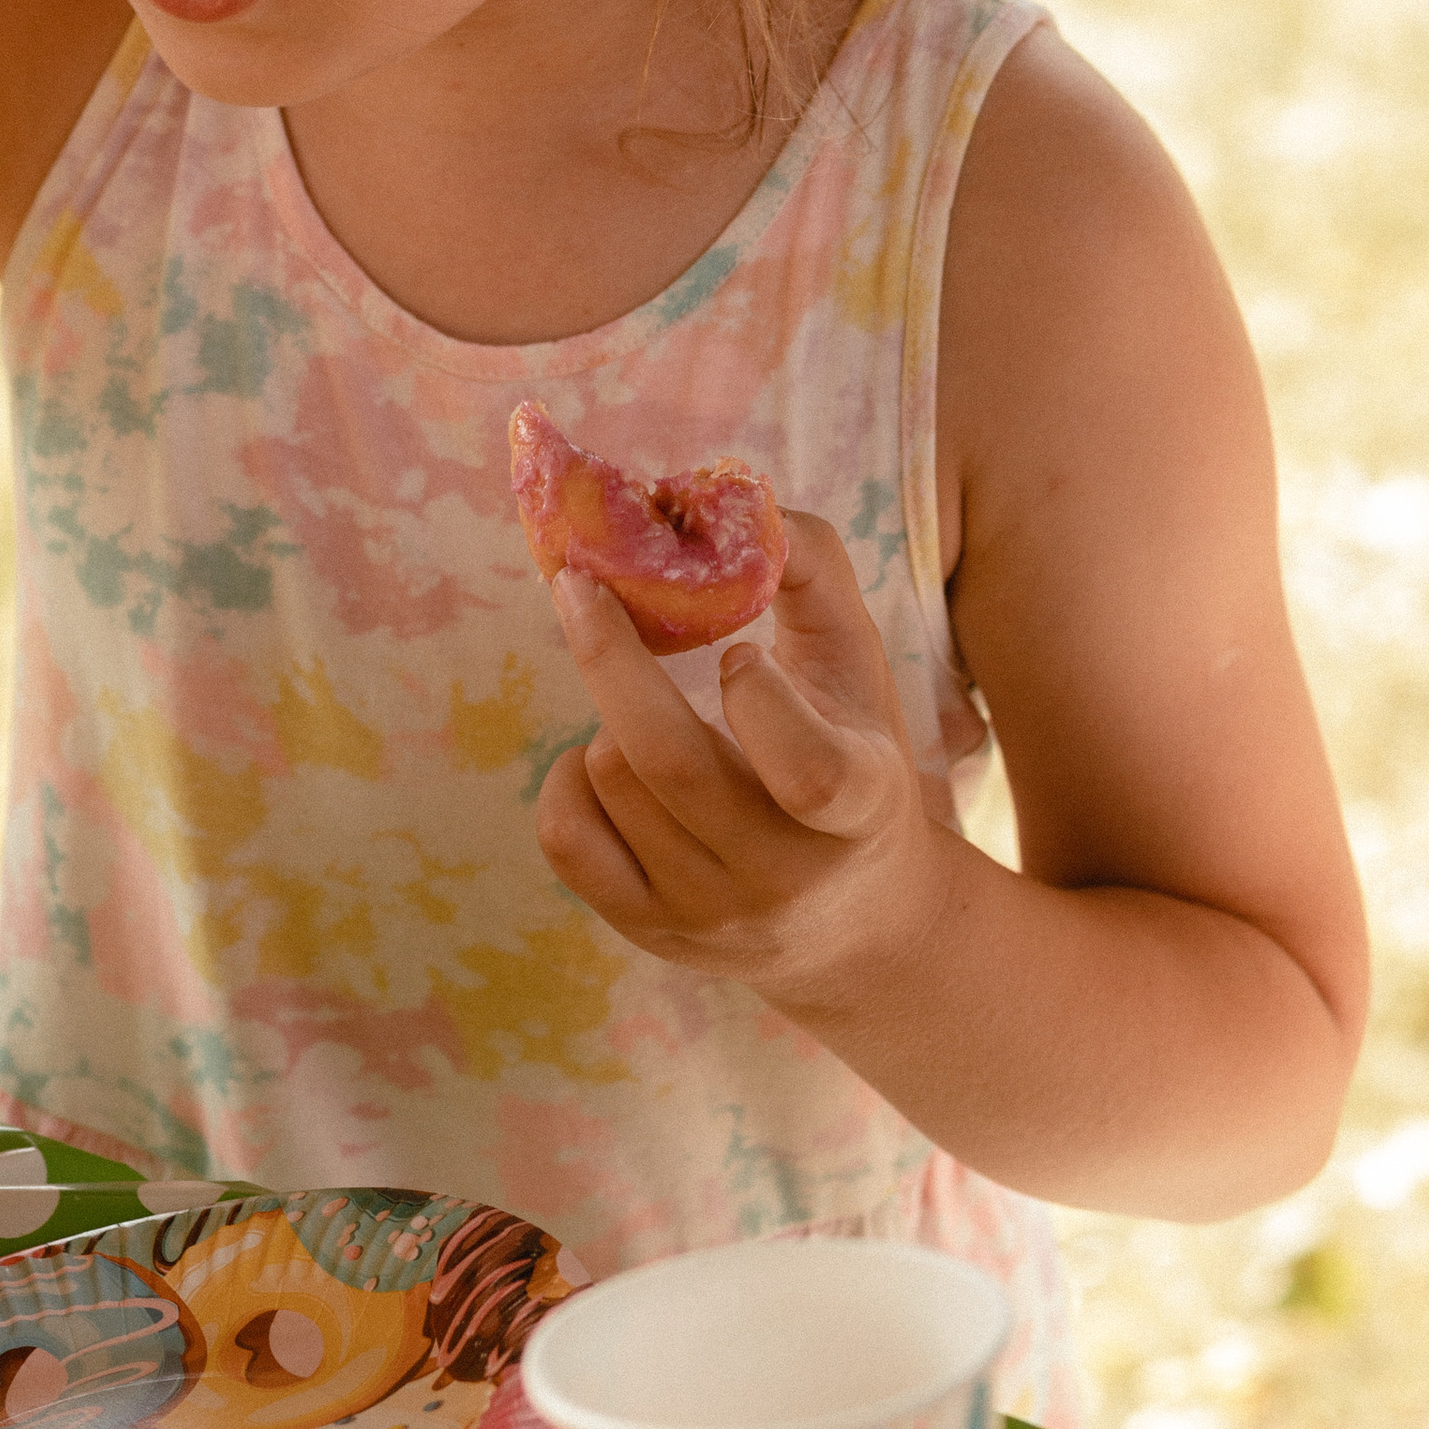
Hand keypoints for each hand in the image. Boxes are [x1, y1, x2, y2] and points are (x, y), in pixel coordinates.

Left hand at [534, 512, 948, 999]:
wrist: (860, 924)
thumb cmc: (854, 749)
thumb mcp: (857, 662)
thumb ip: (809, 568)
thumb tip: (723, 498)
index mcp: (859, 804)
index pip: (810, 774)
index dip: (760, 703)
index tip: (735, 650)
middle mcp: (785, 873)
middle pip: (669, 765)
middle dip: (610, 658)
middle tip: (579, 585)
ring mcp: (713, 912)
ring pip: (613, 781)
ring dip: (608, 715)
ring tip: (642, 706)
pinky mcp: (652, 930)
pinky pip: (567, 839)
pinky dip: (569, 778)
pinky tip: (607, 760)